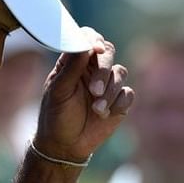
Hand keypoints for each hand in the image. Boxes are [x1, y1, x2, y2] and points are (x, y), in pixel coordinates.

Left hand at [34, 27, 134, 161]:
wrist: (66, 144)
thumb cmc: (56, 114)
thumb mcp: (58, 90)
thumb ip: (71, 67)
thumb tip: (85, 45)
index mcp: (72, 61)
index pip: (86, 38)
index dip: (93, 39)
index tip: (96, 49)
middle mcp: (90, 68)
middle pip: (108, 51)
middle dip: (103, 70)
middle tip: (94, 91)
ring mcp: (106, 84)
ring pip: (120, 73)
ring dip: (109, 92)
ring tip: (96, 109)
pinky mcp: (118, 100)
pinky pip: (128, 93)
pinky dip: (118, 103)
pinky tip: (104, 114)